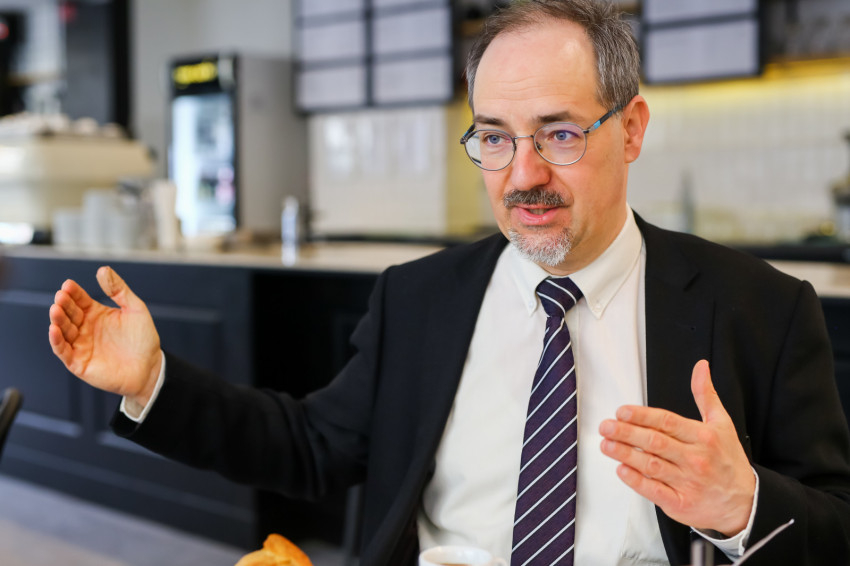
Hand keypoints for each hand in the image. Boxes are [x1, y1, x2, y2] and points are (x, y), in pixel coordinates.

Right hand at [48, 266, 161, 406]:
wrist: (150, 367)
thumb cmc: (143, 339)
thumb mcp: (135, 309)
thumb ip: (119, 290)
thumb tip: (103, 270)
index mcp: (96, 314)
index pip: (80, 300)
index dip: (73, 292)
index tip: (68, 284)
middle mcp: (86, 328)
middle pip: (69, 313)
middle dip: (64, 304)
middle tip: (61, 296)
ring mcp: (81, 345)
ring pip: (63, 330)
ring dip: (58, 320)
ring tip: (56, 309)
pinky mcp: (78, 363)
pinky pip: (63, 351)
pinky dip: (56, 341)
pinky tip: (54, 329)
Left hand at [598, 360, 754, 535]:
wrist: (745, 503)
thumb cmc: (728, 461)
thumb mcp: (721, 424)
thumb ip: (706, 395)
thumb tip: (701, 367)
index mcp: (703, 437)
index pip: (667, 422)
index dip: (641, 416)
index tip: (621, 412)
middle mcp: (695, 459)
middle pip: (655, 442)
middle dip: (626, 432)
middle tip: (606, 426)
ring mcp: (688, 482)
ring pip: (651, 465)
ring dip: (625, 454)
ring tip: (606, 444)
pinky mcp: (681, 503)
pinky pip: (654, 490)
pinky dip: (636, 480)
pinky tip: (621, 469)